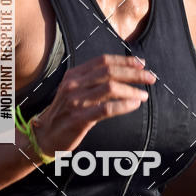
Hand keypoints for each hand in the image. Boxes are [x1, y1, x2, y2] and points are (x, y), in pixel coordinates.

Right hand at [32, 55, 155, 156]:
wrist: (45, 135)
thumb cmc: (66, 112)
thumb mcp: (75, 90)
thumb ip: (94, 81)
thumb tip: (124, 72)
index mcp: (74, 75)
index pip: (103, 61)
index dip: (125, 60)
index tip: (142, 63)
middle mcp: (74, 85)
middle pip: (109, 72)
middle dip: (134, 73)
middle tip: (150, 78)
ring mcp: (75, 101)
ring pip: (110, 88)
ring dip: (132, 90)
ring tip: (144, 94)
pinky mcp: (79, 119)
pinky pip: (106, 109)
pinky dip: (124, 105)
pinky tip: (135, 104)